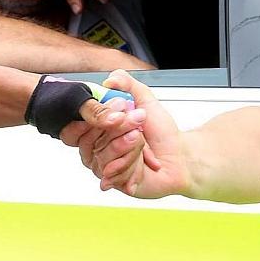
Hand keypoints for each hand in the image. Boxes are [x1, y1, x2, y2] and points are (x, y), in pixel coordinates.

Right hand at [61, 70, 186, 198]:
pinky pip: (113, 173)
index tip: (117, 109)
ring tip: (141, 142)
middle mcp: (96, 146)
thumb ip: (127, 83)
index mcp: (99, 125)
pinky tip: (142, 163)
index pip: (79, 121)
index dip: (94, 115)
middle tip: (137, 126)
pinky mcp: (113, 181)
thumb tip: (110, 79)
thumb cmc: (162, 132)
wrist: (180, 157)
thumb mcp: (145, 100)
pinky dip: (132, 164)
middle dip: (119, 129)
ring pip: (103, 155)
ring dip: (128, 147)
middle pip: (90, 138)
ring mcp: (102, 165)